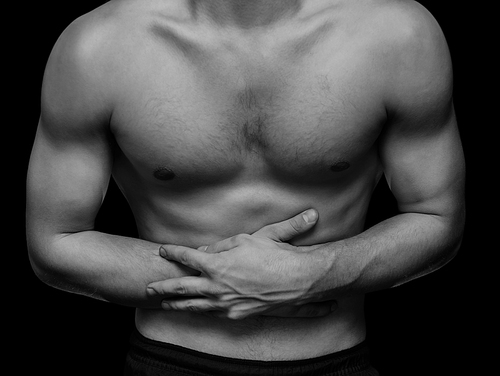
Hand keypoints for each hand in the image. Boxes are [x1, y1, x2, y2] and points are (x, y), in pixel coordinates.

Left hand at [147, 210, 335, 318]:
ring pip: (194, 305)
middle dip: (162, 286)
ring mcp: (226, 302)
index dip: (173, 252)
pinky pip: (213, 313)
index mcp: (217, 263)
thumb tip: (205, 248)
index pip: (187, 256)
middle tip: (148, 288)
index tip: (163, 250)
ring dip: (176, 304)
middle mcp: (217, 285)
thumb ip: (223, 243)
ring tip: (164, 304)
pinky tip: (196, 311)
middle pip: (181, 286)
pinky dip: (201, 311)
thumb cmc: (275, 255)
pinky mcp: (237, 314)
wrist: (298, 279)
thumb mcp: (249, 238)